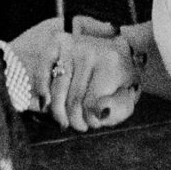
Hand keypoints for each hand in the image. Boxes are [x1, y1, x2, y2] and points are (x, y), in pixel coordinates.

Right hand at [7, 15, 139, 130]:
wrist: (114, 50)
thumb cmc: (119, 79)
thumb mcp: (127, 96)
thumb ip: (119, 108)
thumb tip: (99, 112)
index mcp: (111, 63)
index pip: (91, 104)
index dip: (91, 121)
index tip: (94, 124)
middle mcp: (89, 51)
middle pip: (73, 100)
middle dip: (74, 120)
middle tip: (79, 125)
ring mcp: (71, 46)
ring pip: (56, 92)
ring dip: (58, 113)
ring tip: (65, 120)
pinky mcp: (56, 44)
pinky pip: (43, 74)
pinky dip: (42, 92)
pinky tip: (45, 104)